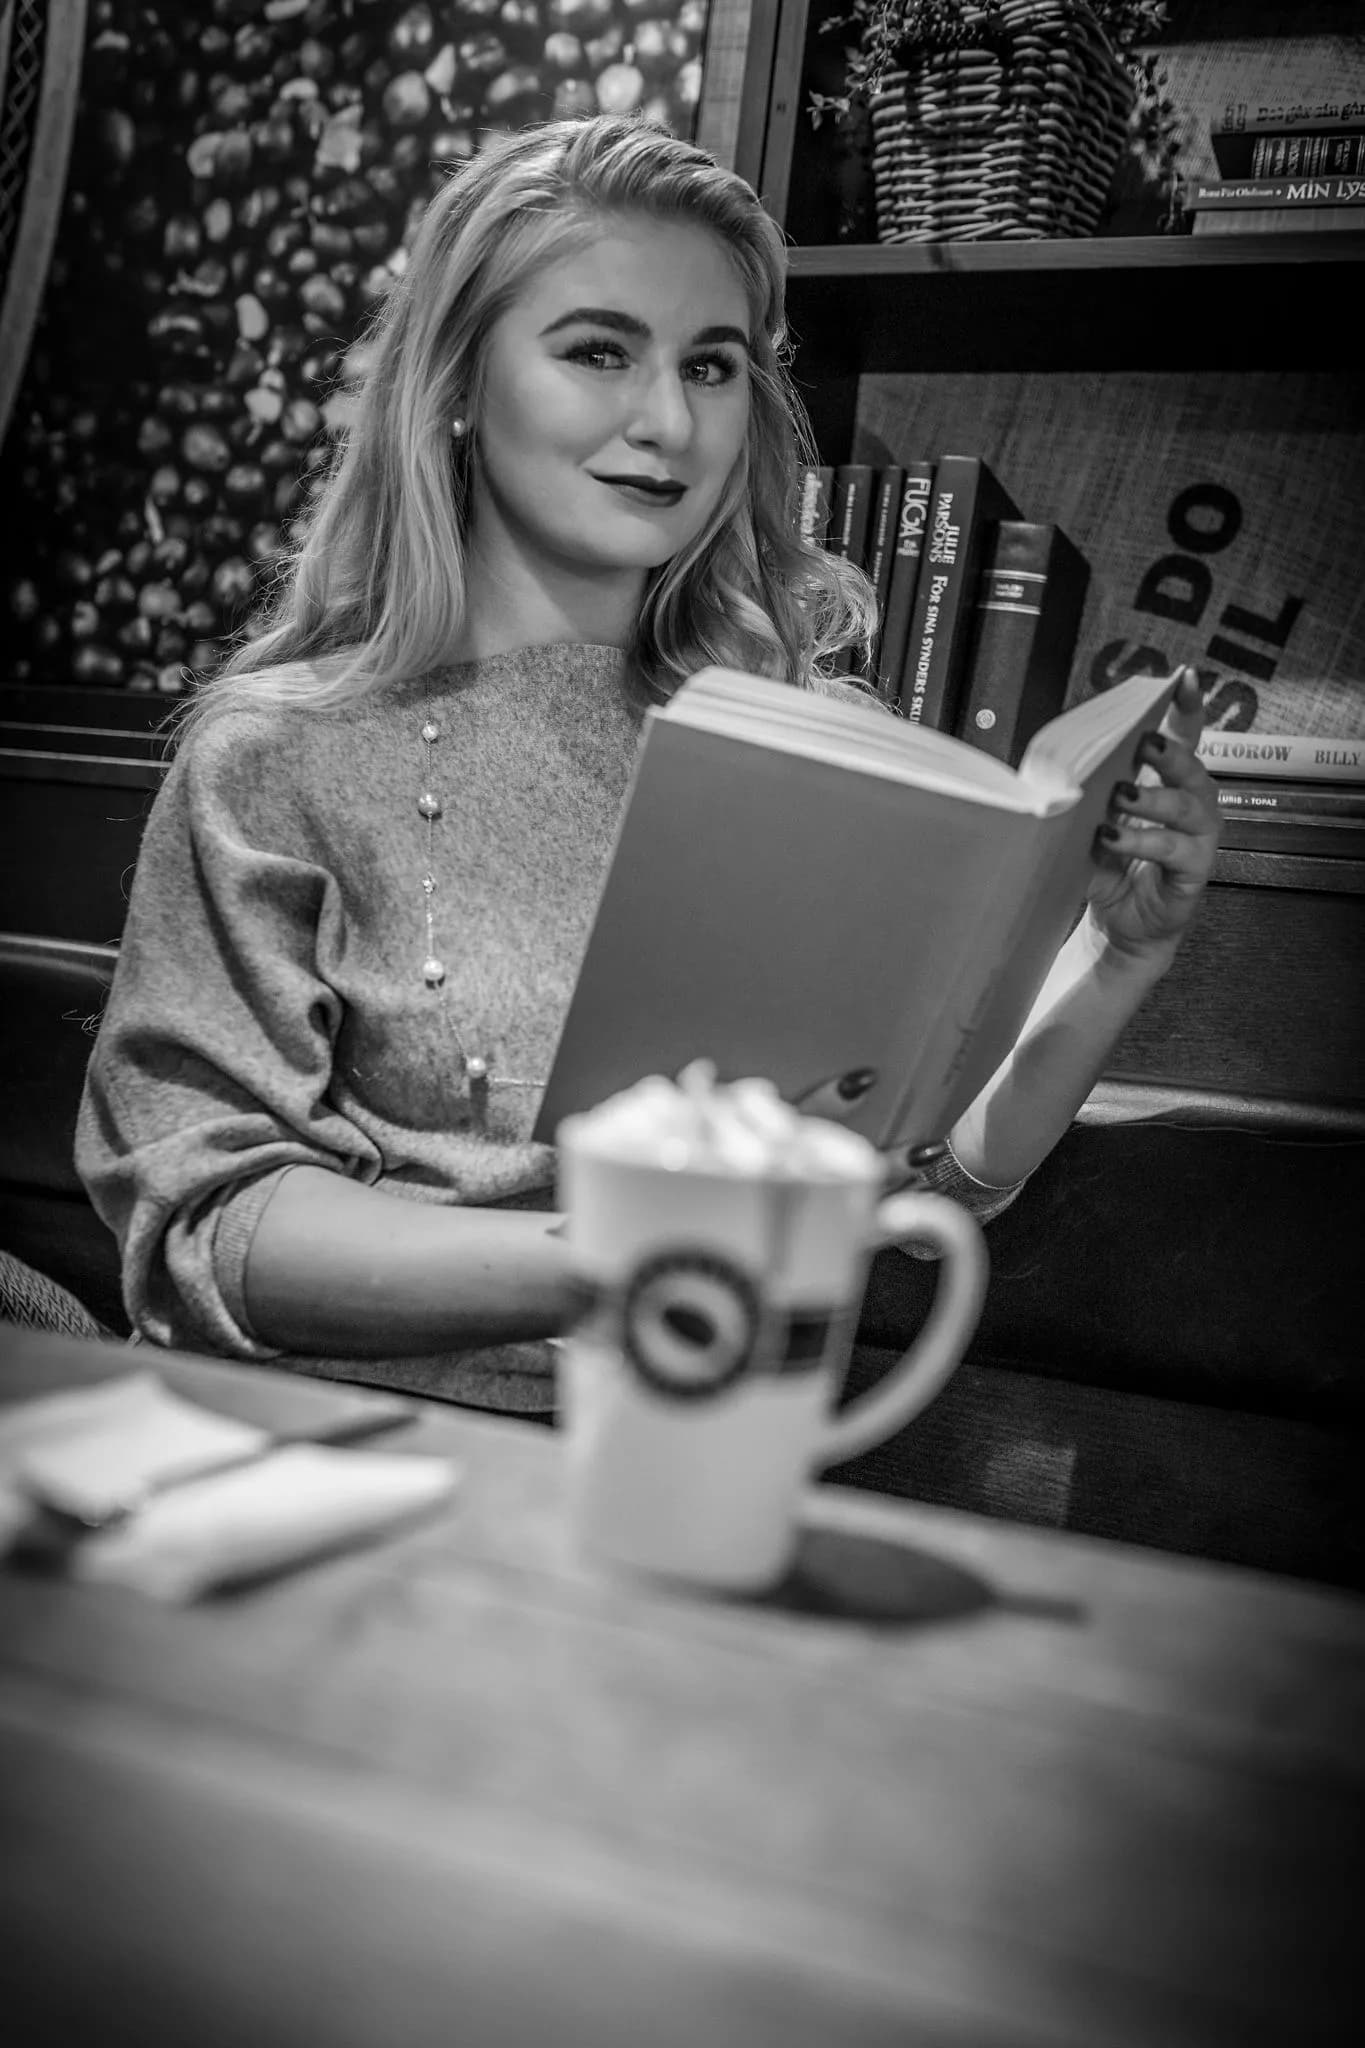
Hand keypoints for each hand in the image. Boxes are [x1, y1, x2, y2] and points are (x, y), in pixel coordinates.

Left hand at [1085, 666, 1220, 967]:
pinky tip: (1113, 837)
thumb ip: (1090, 794)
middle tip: (1142, 742)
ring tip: (1119, 795)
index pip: (1186, 737)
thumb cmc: (1112, 865)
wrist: (1120, 923)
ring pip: (1186, 806)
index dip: (1187, 708)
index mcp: (1171, 783)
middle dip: (1167, 752)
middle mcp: (1194, 804)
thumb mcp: (1095, 821)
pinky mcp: (1195, 871)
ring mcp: (1199, 838)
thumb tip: (1060, 770)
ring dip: (1151, 798)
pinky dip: (1142, 841)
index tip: (1182, 679)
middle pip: (1191, 767)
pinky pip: (1174, 850)